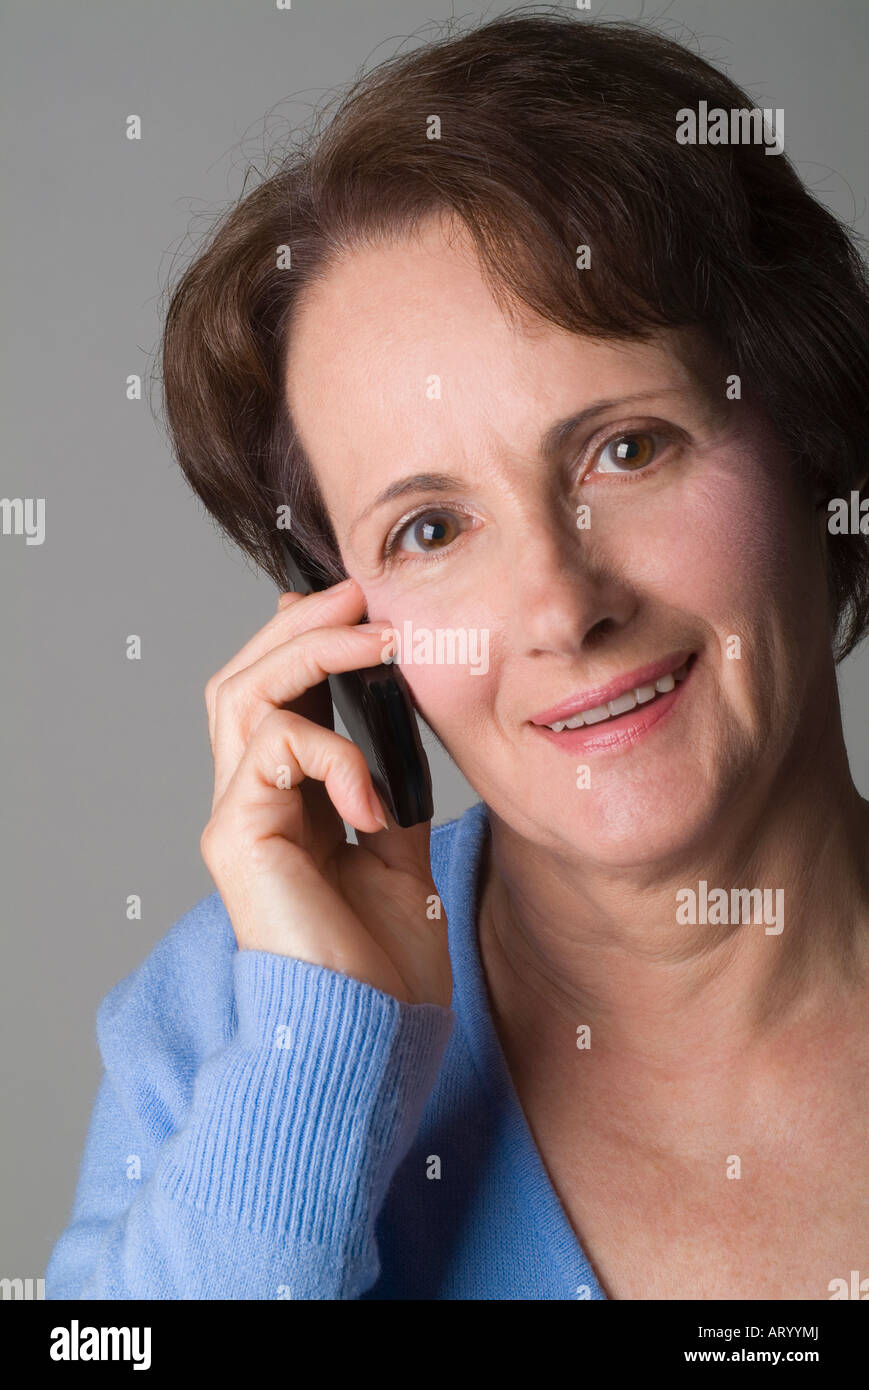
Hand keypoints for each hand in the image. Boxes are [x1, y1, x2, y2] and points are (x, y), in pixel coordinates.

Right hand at [200, 578, 450, 1006]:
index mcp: (286, 804)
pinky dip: (334, 754)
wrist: (371, 1037)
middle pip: (243, 680)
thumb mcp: (399, 855)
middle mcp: (250, 803)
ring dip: (310, 651)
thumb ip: (389, 793)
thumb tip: (403, 736)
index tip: (358, 603)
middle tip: (359, 591)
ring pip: (242, 694)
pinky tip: (375, 798)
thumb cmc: (384, 964)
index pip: (275, 700)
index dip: (304, 641)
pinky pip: (275, 750)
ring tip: (374, 637)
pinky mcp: (235, 835)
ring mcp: (236, 817)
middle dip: (300, 626)